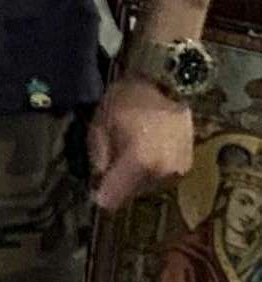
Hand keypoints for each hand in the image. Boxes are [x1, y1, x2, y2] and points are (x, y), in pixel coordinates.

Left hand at [89, 77, 193, 212]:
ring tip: (132, 150)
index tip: (95, 186)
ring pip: (146, 187)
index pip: (113, 199)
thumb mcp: (101, 126)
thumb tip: (97, 181)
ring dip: (136, 177)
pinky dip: (152, 169)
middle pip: (131, 194)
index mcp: (140, 162)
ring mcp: (178, 170)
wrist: (170, 82)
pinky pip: (161, 177)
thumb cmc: (130, 100)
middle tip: (114, 158)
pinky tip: (148, 149)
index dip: (100, 195)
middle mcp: (162, 172)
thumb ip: (97, 159)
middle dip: (119, 182)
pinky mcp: (187, 165)